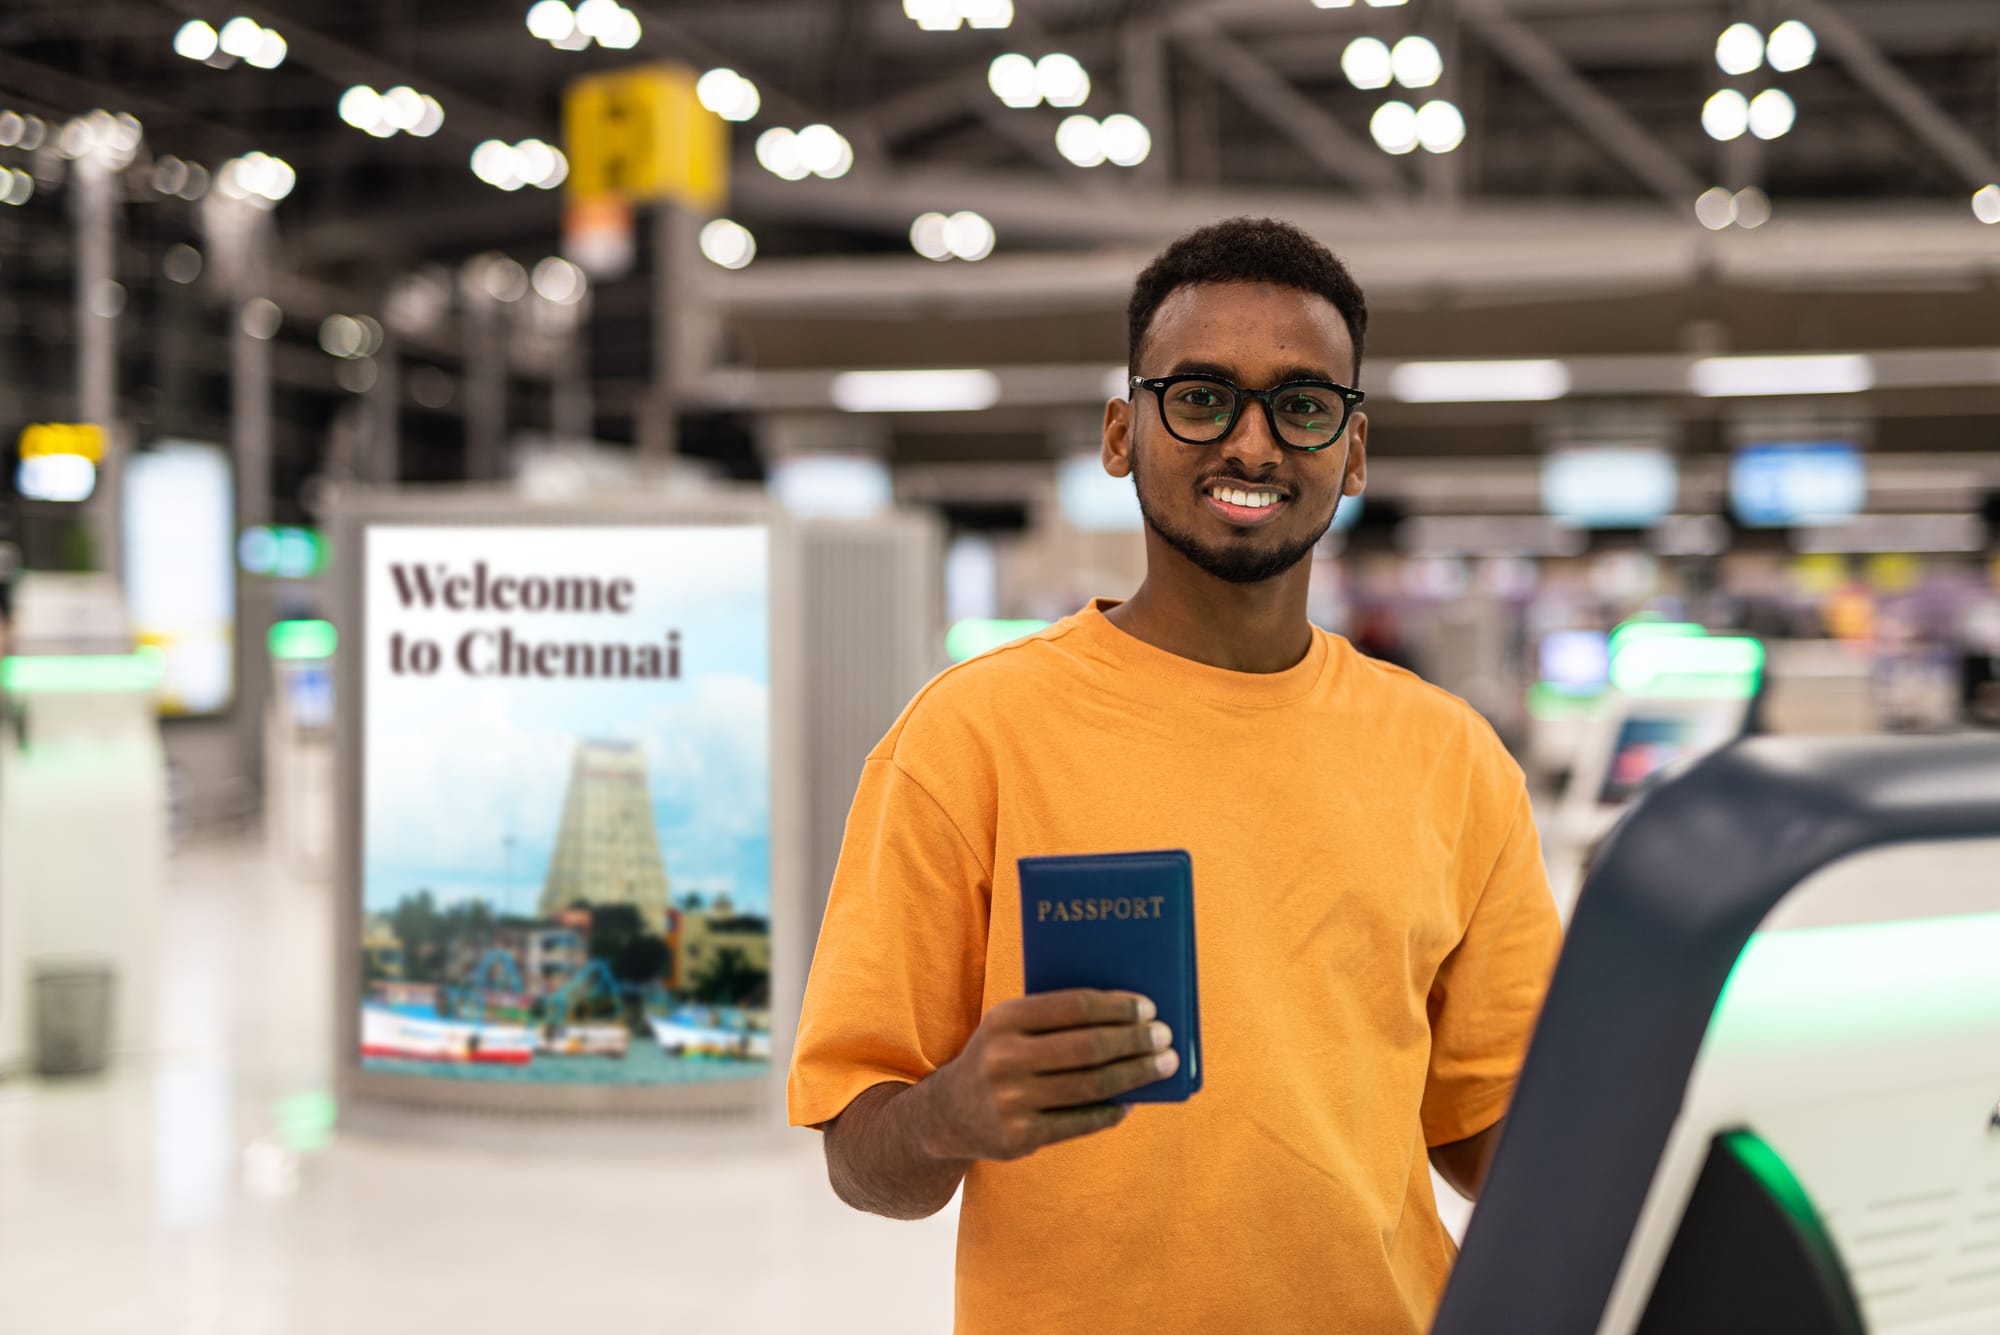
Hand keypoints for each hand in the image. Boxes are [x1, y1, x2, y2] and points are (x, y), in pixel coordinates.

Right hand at [918, 989, 1176, 1162]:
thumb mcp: (1011, 1027)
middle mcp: (1004, 1059)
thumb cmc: (999, 1057)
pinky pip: (1081, 1122)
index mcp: (1005, 1019)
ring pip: (1091, 1086)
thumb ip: (1056, 1019)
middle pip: (1088, 1047)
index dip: (1117, 1007)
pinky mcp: (1020, 1138)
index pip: (1074, 1007)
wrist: (949, 1114)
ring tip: (1163, 1066)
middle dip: (1135, 1041)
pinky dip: (1113, 1110)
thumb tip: (1130, 1019)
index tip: (1148, 1008)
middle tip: (1165, 1037)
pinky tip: (1132, 1100)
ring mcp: (1011, 1101)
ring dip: (1136, 1075)